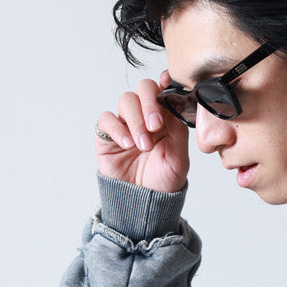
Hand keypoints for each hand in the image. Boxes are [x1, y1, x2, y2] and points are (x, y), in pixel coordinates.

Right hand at [94, 71, 188, 193]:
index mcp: (165, 117)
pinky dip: (117, 129)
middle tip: (155, 125)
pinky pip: (107, 120)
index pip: (163, 90)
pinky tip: (127, 144)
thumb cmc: (162, 181)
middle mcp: (144, 115)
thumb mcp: (179, 159)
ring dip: (136, 121)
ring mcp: (125, 123)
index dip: (164, 82)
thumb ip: (179, 131)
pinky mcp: (107, 135)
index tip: (167, 82)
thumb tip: (176, 105)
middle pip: (143, 88)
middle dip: (149, 102)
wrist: (144, 203)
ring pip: (126, 101)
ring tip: (143, 145)